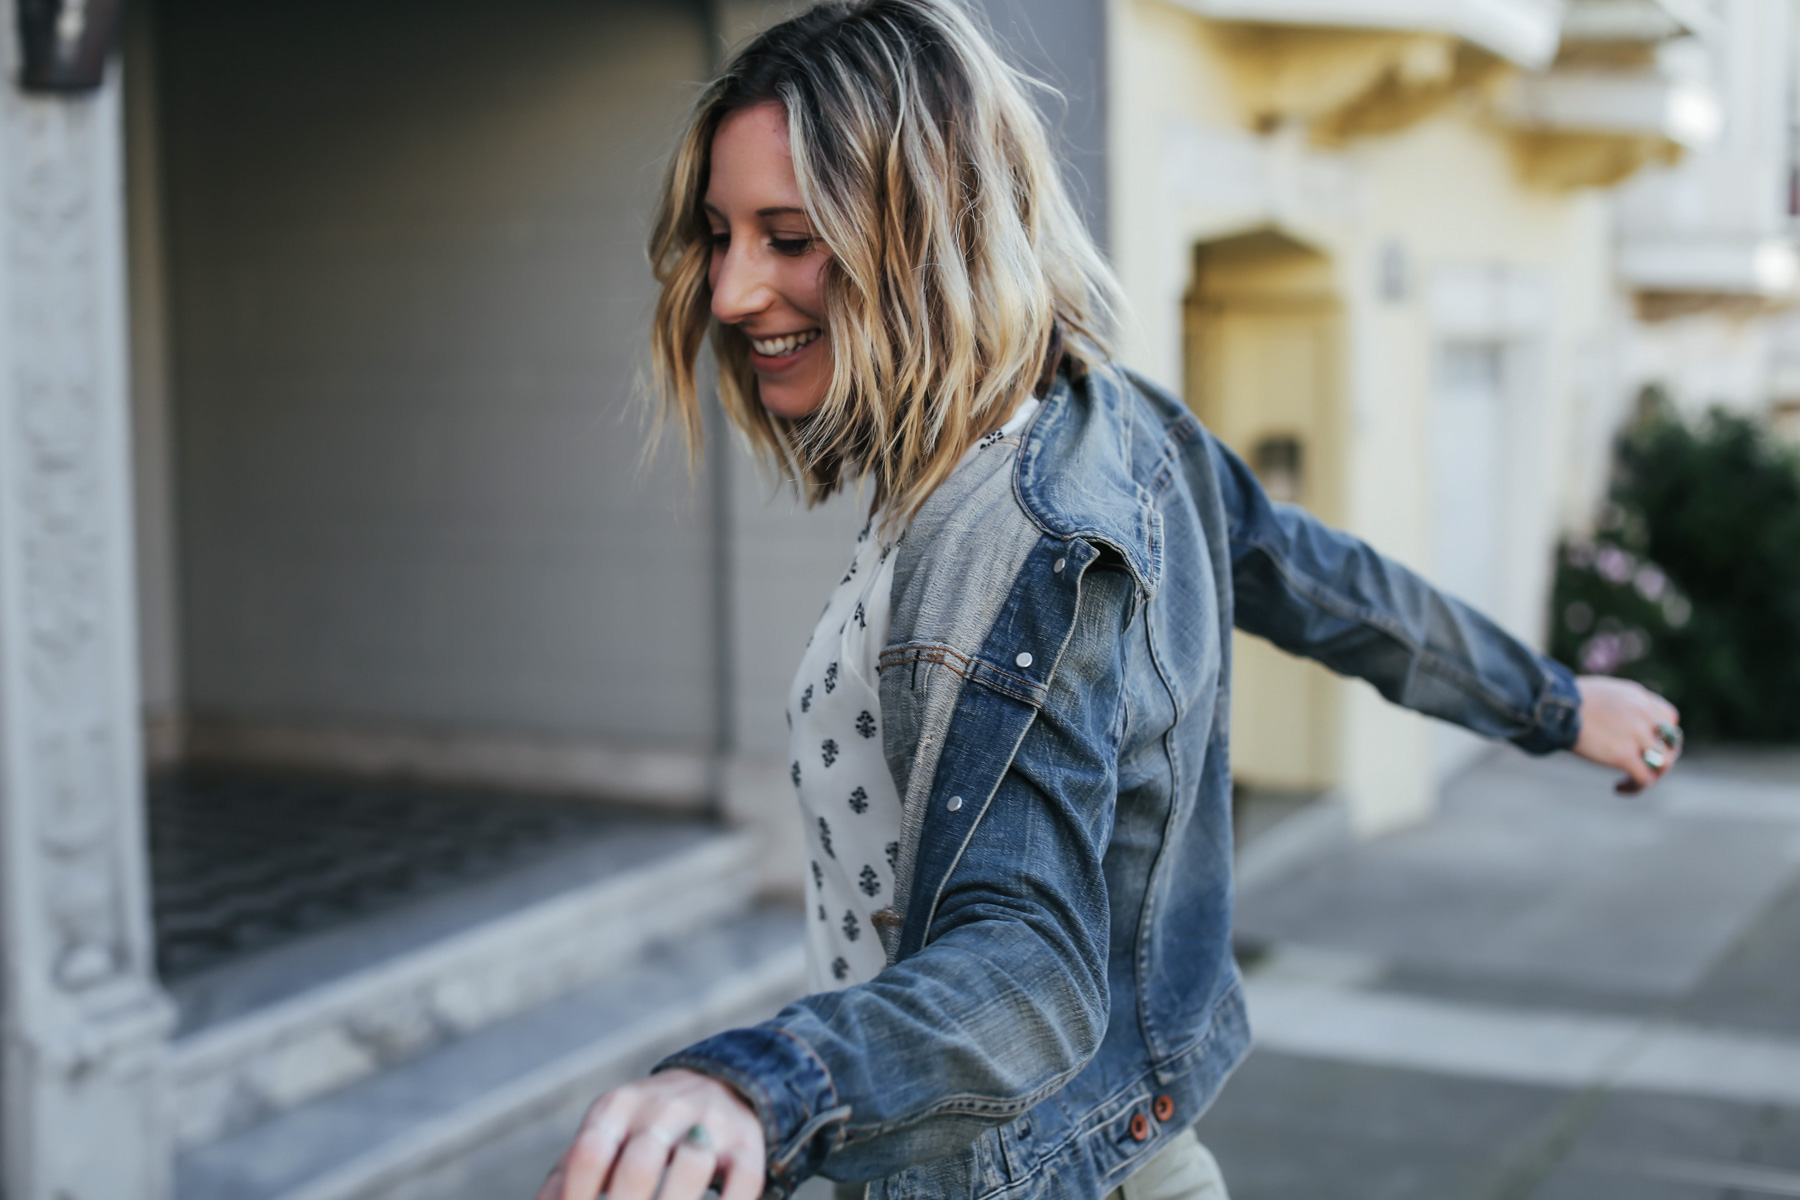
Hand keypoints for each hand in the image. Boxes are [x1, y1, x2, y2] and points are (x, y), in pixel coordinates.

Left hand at [537, 1069, 765, 1199]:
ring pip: (692, 1166)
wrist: (719, 1082)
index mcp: (618, 1106)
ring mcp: (709, 1122)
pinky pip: (743, 1181)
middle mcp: (664, 1106)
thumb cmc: (642, 1127)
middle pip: (639, 1165)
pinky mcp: (747, 1142)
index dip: (578, 1197)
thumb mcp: (605, 1134)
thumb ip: (569, 1173)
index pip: (590, 1152)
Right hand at [1572, 676, 1681, 793]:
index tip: (1645, 745)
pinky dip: (1636, 787)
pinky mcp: (1625, 755)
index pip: (1669, 718)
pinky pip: (1645, 778)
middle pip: (1672, 742)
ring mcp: (1637, 735)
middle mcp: (1645, 714)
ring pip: (1663, 763)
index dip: (1662, 735)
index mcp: (1640, 698)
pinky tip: (1620, 788)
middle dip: (1661, 757)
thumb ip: (1618, 706)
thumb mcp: (1602, 694)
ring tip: (1631, 782)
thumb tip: (1615, 722)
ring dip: (1652, 775)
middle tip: (1642, 768)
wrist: (1554, 705)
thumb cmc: (1565, 699)